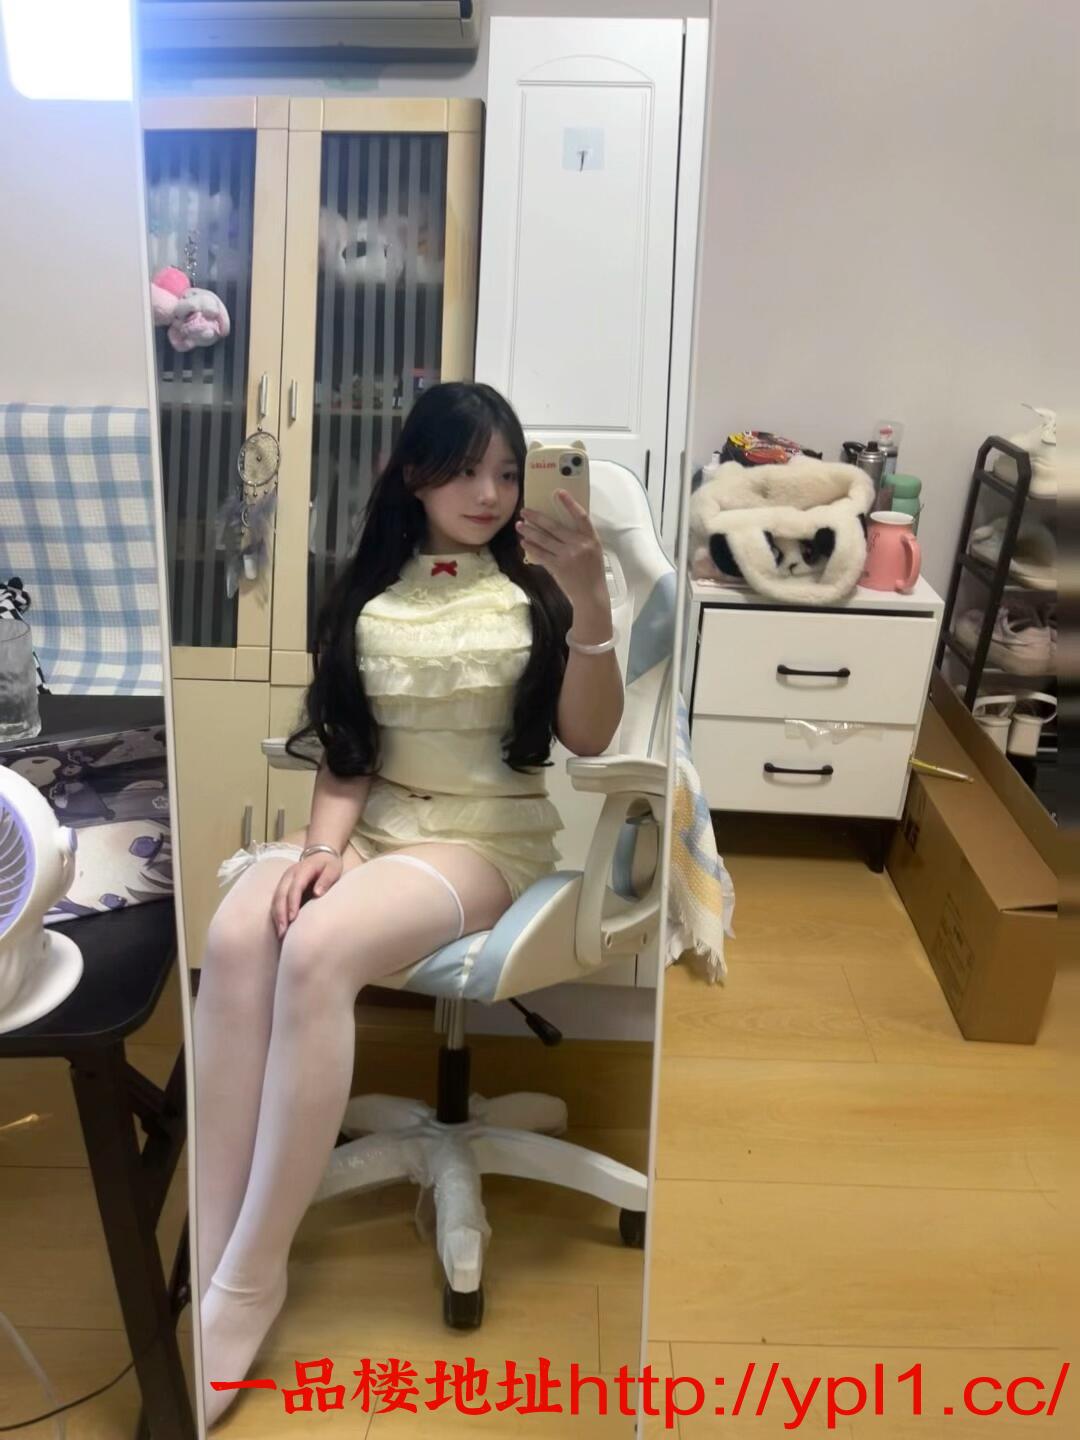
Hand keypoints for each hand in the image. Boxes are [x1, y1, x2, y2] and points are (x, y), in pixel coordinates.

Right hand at [271, 852, 344, 938]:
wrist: (320, 855)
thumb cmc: (329, 865)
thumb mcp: (333, 869)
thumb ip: (326, 880)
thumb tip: (317, 893)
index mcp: (302, 870)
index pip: (295, 887)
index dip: (292, 902)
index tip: (293, 918)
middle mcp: (289, 875)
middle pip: (280, 895)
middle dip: (280, 913)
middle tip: (283, 932)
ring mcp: (284, 881)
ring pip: (276, 900)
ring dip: (277, 917)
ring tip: (281, 934)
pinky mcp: (282, 888)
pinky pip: (276, 902)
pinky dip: (277, 915)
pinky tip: (280, 928)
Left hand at [516, 491, 605, 605]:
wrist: (591, 594)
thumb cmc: (592, 571)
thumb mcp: (593, 550)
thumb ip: (580, 537)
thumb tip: (560, 524)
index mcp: (590, 539)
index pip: (581, 516)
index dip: (570, 503)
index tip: (559, 492)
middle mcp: (579, 545)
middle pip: (554, 526)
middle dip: (537, 517)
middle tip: (525, 511)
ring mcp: (568, 556)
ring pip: (544, 539)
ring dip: (529, 531)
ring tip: (519, 525)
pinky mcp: (558, 567)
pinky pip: (540, 554)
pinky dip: (531, 547)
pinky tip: (524, 542)